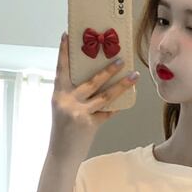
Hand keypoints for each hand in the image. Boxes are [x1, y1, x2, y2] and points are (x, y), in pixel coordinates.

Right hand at [49, 32, 137, 155]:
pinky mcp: (89, 124)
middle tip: (121, 58)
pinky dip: (117, 107)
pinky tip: (126, 102)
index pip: (61, 69)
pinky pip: (108, 112)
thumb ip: (74, 96)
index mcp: (58, 95)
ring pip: (105, 95)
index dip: (64, 52)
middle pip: (91, 81)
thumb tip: (94, 83)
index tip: (67, 36)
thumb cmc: (63, 131)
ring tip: (133, 75)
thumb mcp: (62, 110)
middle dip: (107, 69)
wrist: (61, 155)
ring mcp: (79, 112)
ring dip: (121, 85)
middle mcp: (67, 101)